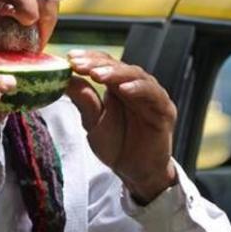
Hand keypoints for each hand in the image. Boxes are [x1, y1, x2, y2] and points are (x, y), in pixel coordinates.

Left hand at [64, 50, 177, 202]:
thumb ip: (84, 101)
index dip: (88, 59)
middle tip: (79, 64)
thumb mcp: (93, 123)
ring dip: (116, 73)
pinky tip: (124, 89)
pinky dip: (139, 89)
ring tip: (97, 74)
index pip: (104, 64)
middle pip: (118, 67)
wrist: (136, 173)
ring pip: (136, 76)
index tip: (69, 58)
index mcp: (117, 86)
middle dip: (97, 64)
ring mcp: (152, 97)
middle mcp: (136, 86)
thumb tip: (65, 79)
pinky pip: (154, 95)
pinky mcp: (164, 110)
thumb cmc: (117, 145)